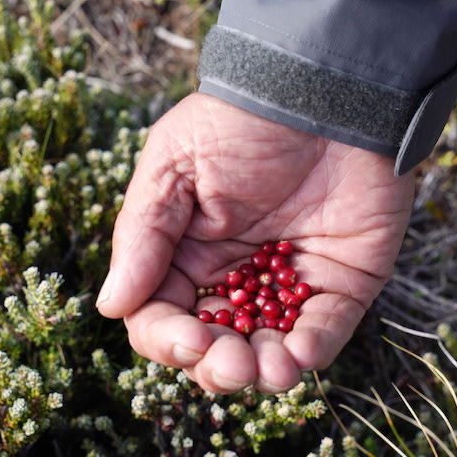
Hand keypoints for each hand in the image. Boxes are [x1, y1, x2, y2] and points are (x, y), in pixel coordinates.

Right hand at [96, 93, 414, 393]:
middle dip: (218, 367)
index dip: (169, 340)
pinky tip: (297, 355)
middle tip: (230, 362)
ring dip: (264, 372)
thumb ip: (143, 235)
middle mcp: (236, 277)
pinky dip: (312, 352)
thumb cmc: (240, 117)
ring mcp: (291, 283)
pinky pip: (327, 330)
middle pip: (215, 348)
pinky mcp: (345, 280)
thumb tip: (111, 306)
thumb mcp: (173, 165)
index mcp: (187, 254)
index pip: (164, 317)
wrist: (324, 84)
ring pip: (270, 353)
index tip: (188, 339)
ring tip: (268, 370)